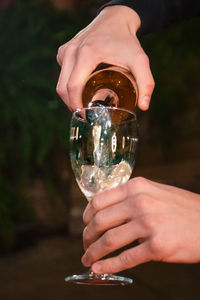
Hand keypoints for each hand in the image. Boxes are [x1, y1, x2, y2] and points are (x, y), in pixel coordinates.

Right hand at [56, 6, 154, 110]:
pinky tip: (80, 90)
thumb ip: (146, 82)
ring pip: (60, 82)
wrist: (115, 19)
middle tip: (86, 115)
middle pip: (62, 88)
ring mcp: (65, 50)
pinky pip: (61, 74)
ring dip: (68, 97)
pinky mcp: (64, 51)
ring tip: (82, 106)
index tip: (87, 116)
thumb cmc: (127, 41)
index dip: (77, 106)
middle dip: (72, 105)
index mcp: (86, 54)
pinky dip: (67, 85)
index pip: (73, 87)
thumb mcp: (140, 60)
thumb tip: (143, 107)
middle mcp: (71, 51)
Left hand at [81, 177, 199, 273]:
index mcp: (137, 187)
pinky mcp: (157, 246)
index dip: (86, 216)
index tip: (85, 225)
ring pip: (109, 241)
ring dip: (93, 253)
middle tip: (86, 245)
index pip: (98, 200)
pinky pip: (125, 258)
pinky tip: (99, 269)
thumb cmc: (181, 208)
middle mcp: (140, 202)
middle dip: (87, 236)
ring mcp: (148, 224)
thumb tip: (106, 211)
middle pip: (99, 221)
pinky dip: (108, 266)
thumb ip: (131, 197)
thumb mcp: (155, 191)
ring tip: (88, 259)